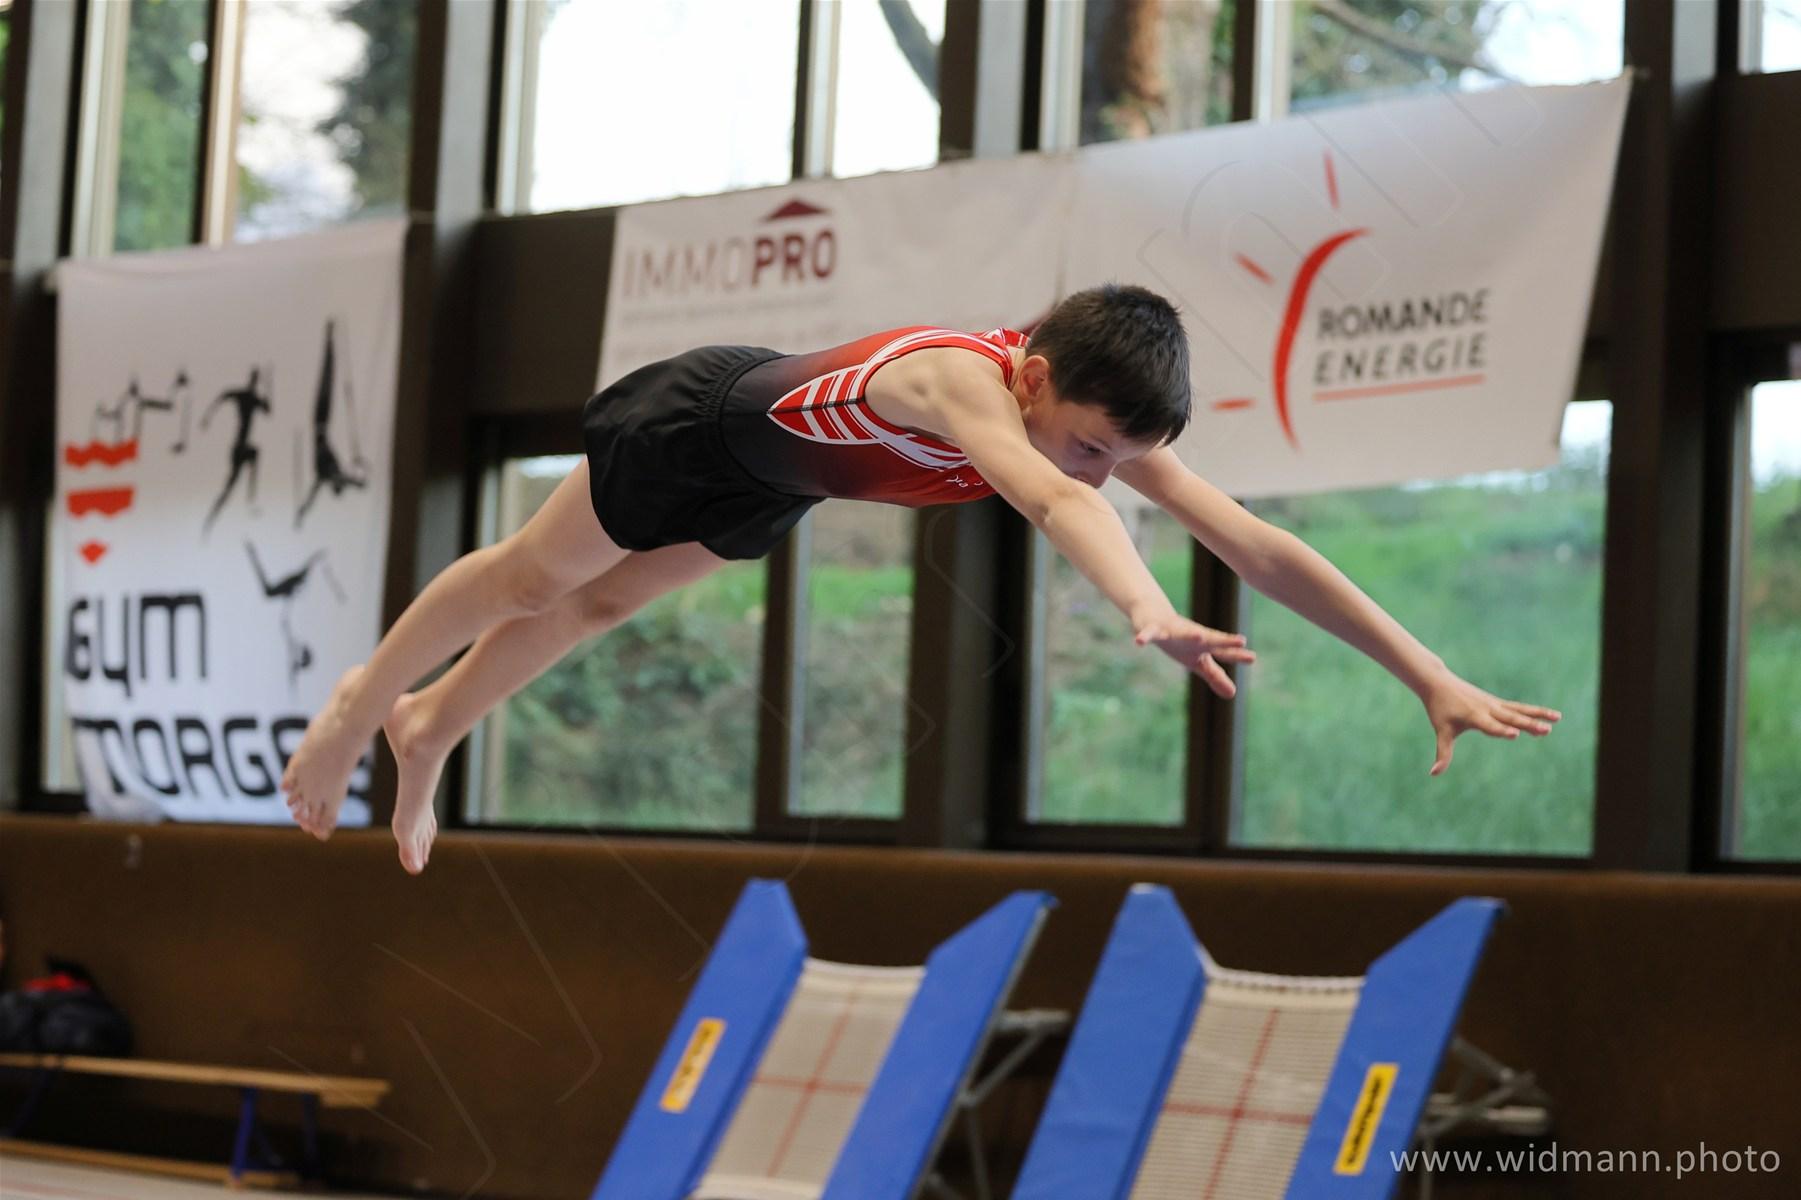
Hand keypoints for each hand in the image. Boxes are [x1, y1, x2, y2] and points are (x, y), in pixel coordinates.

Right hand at [1133, 611, 1255, 697]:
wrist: (1152, 615)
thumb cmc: (1180, 641)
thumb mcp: (1198, 661)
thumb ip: (1215, 676)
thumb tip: (1233, 695)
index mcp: (1202, 646)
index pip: (1222, 651)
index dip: (1236, 654)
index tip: (1252, 658)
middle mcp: (1191, 635)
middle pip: (1210, 639)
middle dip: (1224, 640)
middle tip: (1241, 640)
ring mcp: (1172, 631)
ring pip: (1182, 632)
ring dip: (1190, 634)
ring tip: (1200, 636)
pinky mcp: (1152, 628)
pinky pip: (1148, 633)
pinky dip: (1144, 637)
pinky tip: (1138, 642)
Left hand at [1422, 671, 1560, 776]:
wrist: (1439, 683)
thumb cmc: (1440, 709)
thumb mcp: (1442, 731)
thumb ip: (1443, 753)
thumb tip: (1433, 774)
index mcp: (1473, 716)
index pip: (1490, 726)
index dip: (1501, 731)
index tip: (1515, 734)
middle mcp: (1487, 709)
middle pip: (1510, 718)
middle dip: (1528, 725)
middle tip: (1546, 730)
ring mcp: (1494, 704)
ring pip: (1519, 711)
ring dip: (1538, 715)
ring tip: (1557, 718)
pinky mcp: (1497, 702)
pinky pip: (1518, 708)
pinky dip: (1532, 712)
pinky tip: (1549, 717)